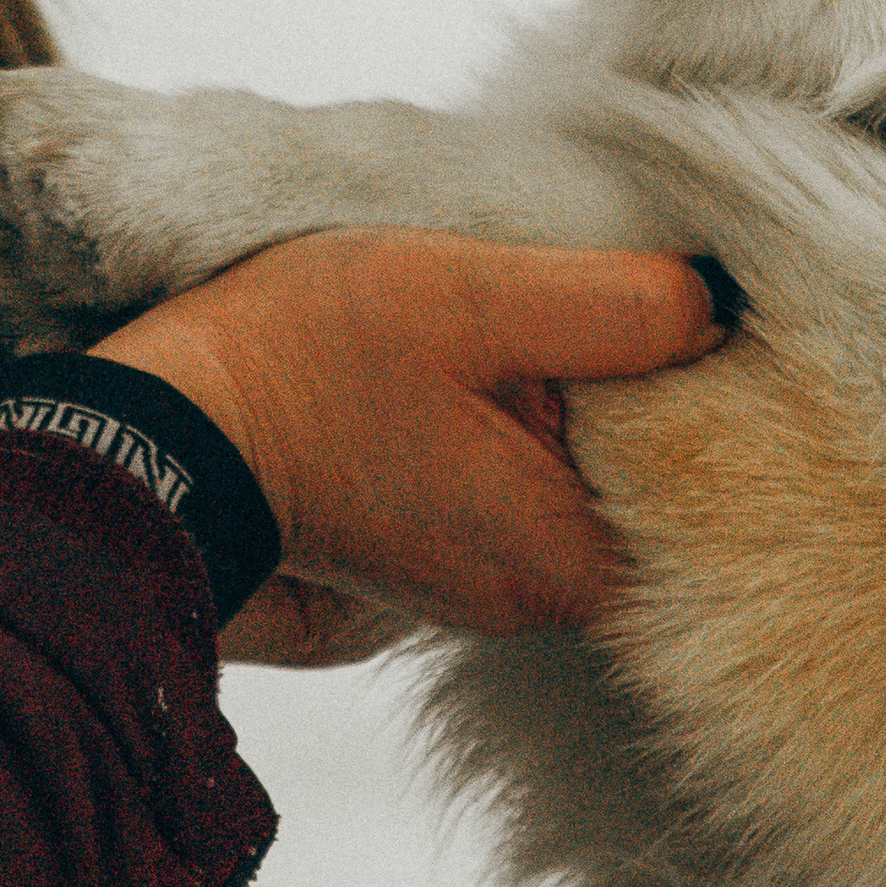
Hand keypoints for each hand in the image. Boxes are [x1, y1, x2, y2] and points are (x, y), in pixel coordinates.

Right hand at [89, 230, 725, 637]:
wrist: (164, 423)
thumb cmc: (312, 359)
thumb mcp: (478, 299)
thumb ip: (617, 308)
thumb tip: (721, 306)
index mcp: (567, 560)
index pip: (709, 476)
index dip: (705, 376)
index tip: (670, 300)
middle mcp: (534, 598)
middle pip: (645, 479)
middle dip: (636, 383)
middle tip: (596, 288)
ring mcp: (478, 581)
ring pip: (576, 473)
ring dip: (568, 394)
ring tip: (527, 312)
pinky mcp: (431, 549)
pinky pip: (517, 481)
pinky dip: (517, 419)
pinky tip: (481, 358)